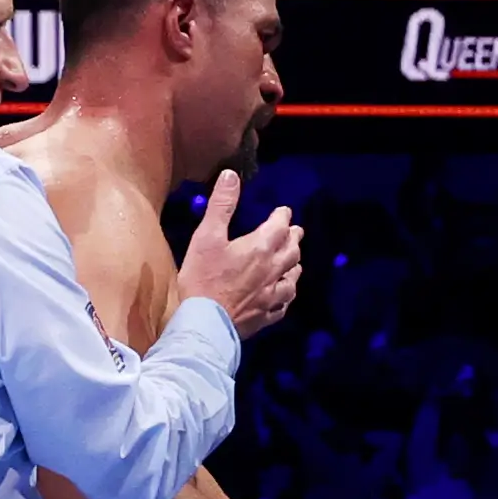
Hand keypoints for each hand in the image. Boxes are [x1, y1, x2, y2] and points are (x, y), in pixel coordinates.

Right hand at [176, 170, 303, 338]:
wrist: (204, 323)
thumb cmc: (202, 279)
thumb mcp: (206, 236)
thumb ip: (222, 205)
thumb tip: (231, 175)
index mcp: (260, 248)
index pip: (279, 226)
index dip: (283, 216)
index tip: (284, 211)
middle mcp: (272, 270)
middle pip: (291, 251)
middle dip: (293, 238)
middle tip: (295, 231)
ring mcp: (271, 295)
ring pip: (291, 278)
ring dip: (294, 266)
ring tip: (294, 261)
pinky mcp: (265, 316)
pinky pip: (282, 305)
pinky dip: (285, 296)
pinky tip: (283, 297)